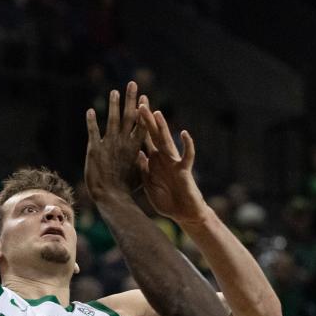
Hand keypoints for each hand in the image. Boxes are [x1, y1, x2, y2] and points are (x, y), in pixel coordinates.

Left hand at [85, 82, 145, 204]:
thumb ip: (141, 162)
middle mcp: (124, 142)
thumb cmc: (125, 189)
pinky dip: (91, 121)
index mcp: (135, 147)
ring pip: (112, 119)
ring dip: (113, 105)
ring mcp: (110, 144)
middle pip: (129, 116)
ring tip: (114, 91)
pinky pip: (93, 131)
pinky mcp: (95, 149)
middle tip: (132, 84)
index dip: (142, 109)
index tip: (144, 96)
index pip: (141, 124)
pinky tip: (89, 110)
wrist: (111, 197)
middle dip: (131, 99)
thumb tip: (145, 156)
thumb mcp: (138, 175)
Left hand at [136, 106, 206, 224]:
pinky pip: (187, 155)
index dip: (136, 126)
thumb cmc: (166, 199)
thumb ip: (143, 168)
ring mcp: (174, 162)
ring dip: (162, 126)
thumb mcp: (148, 182)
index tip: (128, 110)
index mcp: (153, 160)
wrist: (183, 213)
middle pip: (153, 134)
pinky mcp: (184, 170)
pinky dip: (187, 145)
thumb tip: (135, 153)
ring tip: (157, 112)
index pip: (143, 138)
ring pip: (167, 141)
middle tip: (140, 101)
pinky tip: (184, 133)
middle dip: (147, 119)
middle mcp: (163, 157)